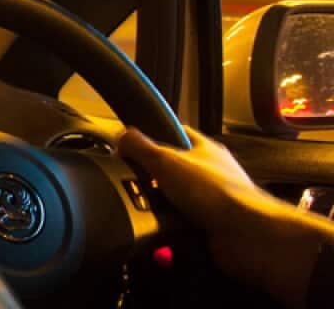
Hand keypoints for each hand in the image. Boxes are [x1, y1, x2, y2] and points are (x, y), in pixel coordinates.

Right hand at [120, 127, 333, 308]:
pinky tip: (158, 228)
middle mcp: (209, 174)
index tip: (132, 143)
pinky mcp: (207, 227)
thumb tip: (121, 136)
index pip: (176, 133)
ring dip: (157, 206)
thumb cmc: (217, 192)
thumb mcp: (166, 160)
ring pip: (172, 200)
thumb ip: (140, 146)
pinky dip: (166, 229)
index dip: (153, 135)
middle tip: (132, 181)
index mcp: (204, 150)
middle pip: (170, 170)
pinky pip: (177, 225)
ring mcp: (210, 201)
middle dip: (150, 179)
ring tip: (143, 208)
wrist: (245, 236)